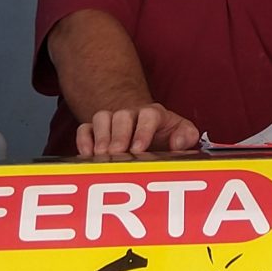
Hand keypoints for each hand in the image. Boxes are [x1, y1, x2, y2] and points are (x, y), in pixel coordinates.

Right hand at [75, 104, 201, 156]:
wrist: (145, 128)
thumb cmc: (165, 134)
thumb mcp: (183, 133)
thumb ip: (187, 136)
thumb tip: (178, 143)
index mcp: (153, 114)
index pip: (148, 115)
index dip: (143, 131)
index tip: (138, 149)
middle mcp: (131, 114)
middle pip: (121, 116)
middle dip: (119, 136)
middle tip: (117, 154)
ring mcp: (112, 120)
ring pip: (102, 117)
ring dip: (101, 137)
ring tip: (103, 156)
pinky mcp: (96, 129)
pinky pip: (85, 128)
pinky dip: (84, 140)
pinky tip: (87, 154)